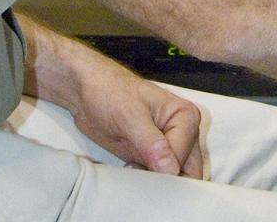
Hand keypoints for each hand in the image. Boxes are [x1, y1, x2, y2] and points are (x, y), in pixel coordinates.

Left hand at [67, 54, 203, 177]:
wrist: (87, 91)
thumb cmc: (109, 92)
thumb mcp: (130, 116)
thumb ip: (151, 144)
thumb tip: (170, 169)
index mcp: (185, 116)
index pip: (184, 158)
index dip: (164, 171)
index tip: (140, 170)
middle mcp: (183, 132)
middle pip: (188, 172)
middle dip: (167, 184)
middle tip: (141, 181)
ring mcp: (168, 145)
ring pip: (175, 179)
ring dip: (156, 186)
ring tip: (134, 172)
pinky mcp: (152, 157)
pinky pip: (158, 180)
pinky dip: (147, 185)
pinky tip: (131, 174)